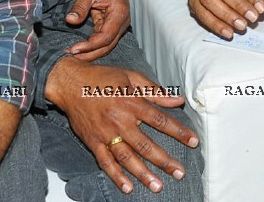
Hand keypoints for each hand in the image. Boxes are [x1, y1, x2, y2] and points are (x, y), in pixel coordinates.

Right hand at [46, 58, 198, 193]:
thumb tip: (178, 100)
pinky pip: (106, 162)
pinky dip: (116, 176)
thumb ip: (155, 91)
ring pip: (127, 158)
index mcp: (131, 102)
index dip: (179, 132)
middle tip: (179, 173)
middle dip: (164, 161)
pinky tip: (127, 187)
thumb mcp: (131, 77)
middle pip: (146, 145)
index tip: (193, 141)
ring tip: (157, 186)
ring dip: (143, 173)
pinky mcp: (93, 142)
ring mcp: (105, 134)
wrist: (70, 83)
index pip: (160, 120)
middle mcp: (120, 120)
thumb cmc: (103, 78)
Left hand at [65, 0, 130, 60]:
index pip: (106, 36)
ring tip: (73, 56)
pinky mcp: (111, 24)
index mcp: (119, 13)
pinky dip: (92, 45)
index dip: (90, 45)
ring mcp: (117, 24)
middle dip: (90, 54)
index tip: (74, 49)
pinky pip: (102, 39)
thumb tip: (70, 21)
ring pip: (106, 45)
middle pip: (108, 45)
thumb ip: (80, 6)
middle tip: (71, 58)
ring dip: (91, 52)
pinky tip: (79, 48)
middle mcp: (121, 22)